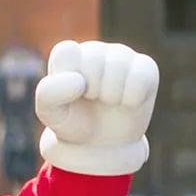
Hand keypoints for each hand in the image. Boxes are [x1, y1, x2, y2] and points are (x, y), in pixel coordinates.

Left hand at [35, 40, 159, 175]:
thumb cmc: (74, 122)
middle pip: (94, 61)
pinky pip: (142, 76)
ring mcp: (122, 56)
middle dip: (92, 90)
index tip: (70, 95)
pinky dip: (132, 97)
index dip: (68, 78)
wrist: (102, 145)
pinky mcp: (145, 68)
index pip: (67, 51)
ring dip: (111, 94)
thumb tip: (78, 81)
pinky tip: (127, 102)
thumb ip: (50, 93)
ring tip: (108, 101)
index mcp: (68, 55)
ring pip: (118, 66)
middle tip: (92, 100)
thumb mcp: (50, 113)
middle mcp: (95, 50)